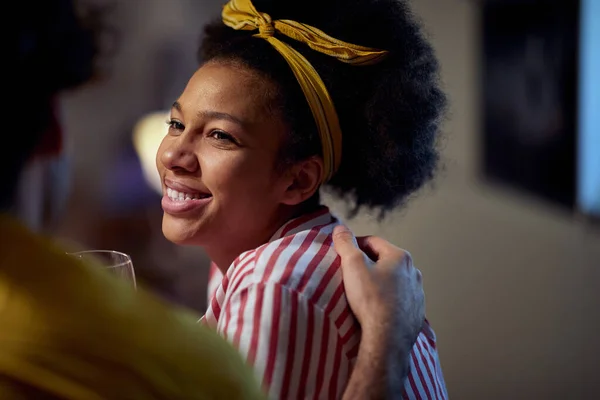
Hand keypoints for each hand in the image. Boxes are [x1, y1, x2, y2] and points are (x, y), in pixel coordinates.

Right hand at [332, 225, 424, 351]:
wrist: (388, 338)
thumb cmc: (371, 300)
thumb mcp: (353, 265)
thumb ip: (345, 243)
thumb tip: (339, 228)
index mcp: (399, 256)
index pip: (373, 241)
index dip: (354, 245)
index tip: (342, 255)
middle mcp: (413, 272)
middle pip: (384, 260)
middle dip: (368, 264)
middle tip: (350, 274)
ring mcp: (417, 293)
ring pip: (393, 281)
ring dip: (379, 282)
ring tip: (363, 293)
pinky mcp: (416, 312)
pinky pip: (399, 300)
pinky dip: (388, 300)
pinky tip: (376, 309)